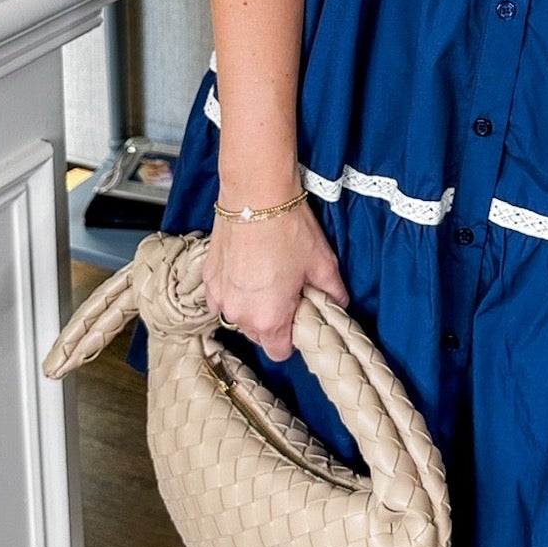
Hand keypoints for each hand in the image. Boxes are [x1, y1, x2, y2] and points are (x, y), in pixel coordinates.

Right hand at [202, 201, 349, 362]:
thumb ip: (333, 292)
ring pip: (239, 316)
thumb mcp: (322, 263)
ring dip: (252, 305)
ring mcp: (220, 297)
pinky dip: (234, 291)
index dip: (293, 337)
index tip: (301, 316)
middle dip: (274, 320)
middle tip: (288, 291)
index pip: (280, 352)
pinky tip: (248, 270)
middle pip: (258, 335)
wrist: (256, 194)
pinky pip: (222, 298)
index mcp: (269, 319)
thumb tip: (339, 303)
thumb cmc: (288, 228)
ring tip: (268, 276)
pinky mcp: (208, 278)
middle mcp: (240, 314)